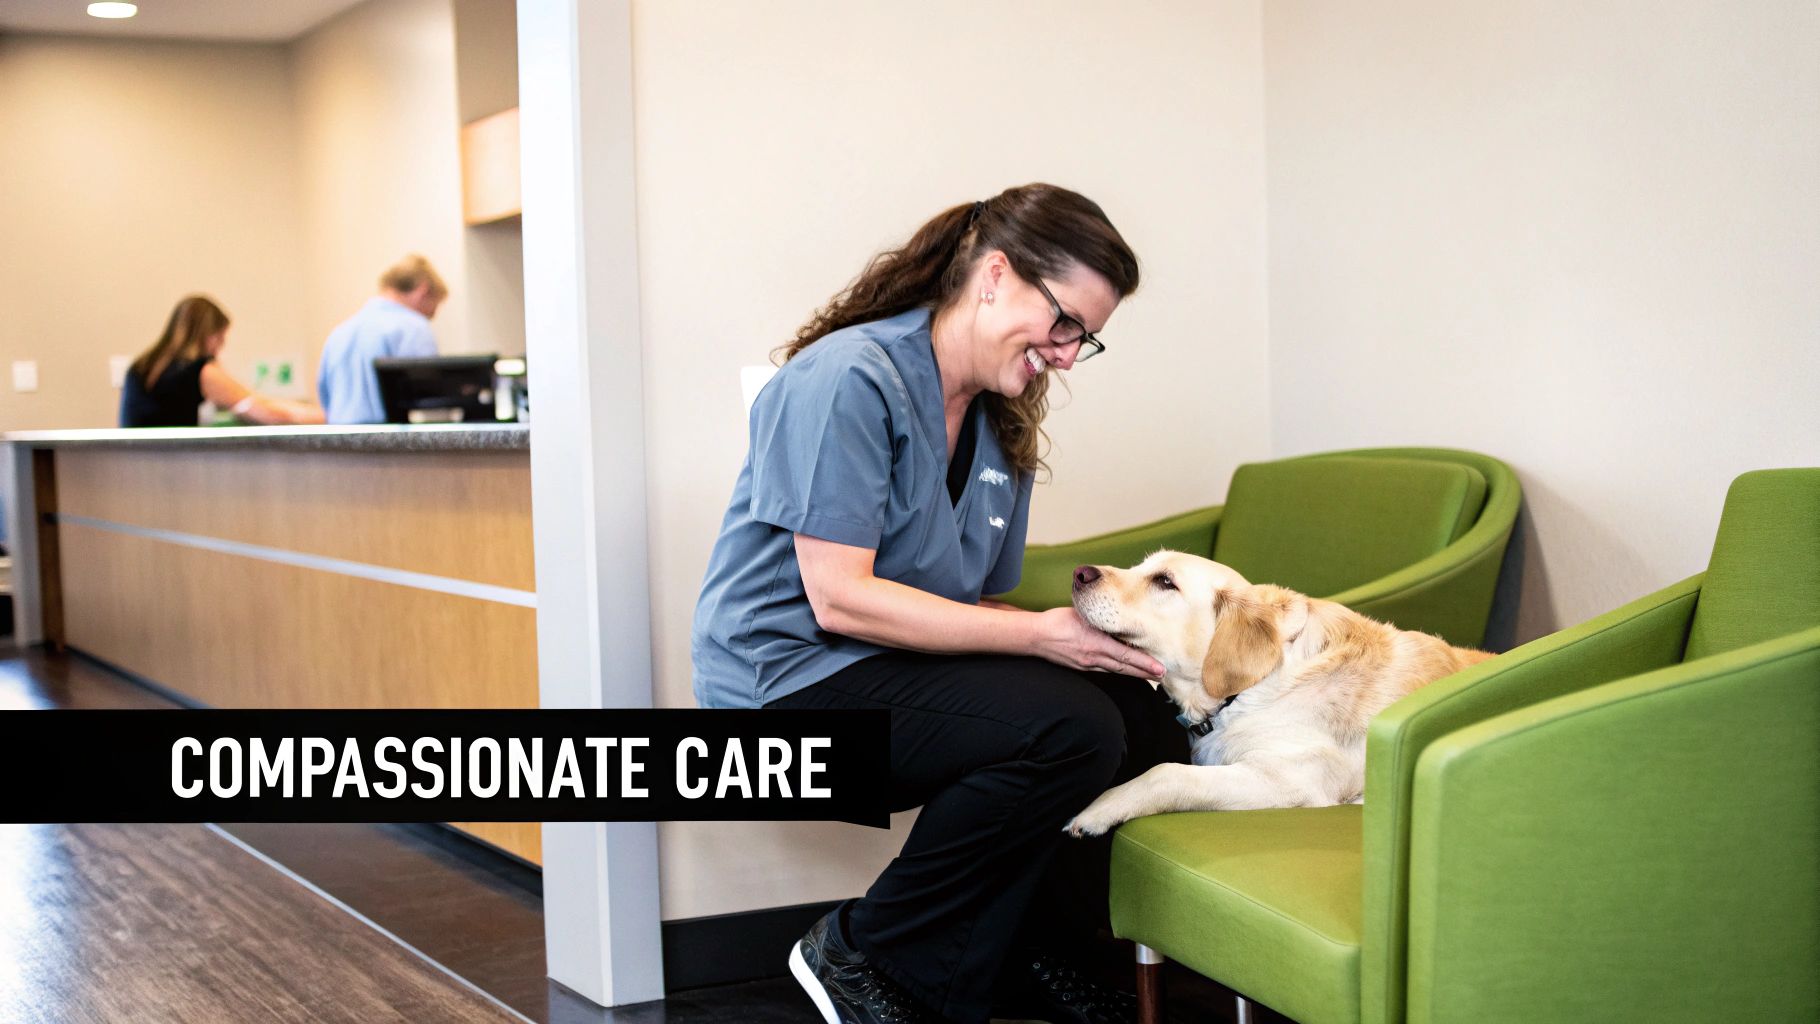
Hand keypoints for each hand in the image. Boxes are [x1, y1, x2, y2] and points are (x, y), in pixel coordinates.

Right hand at [1028, 607, 1164, 678]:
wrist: (1035, 637)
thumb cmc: (1056, 621)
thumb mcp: (1081, 613)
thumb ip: (1100, 614)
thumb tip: (1116, 606)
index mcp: (1095, 643)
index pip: (1125, 656)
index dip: (1144, 664)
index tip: (1160, 668)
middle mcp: (1094, 657)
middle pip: (1124, 668)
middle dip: (1144, 673)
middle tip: (1163, 675)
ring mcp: (1087, 664)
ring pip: (1116, 670)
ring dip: (1134, 673)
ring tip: (1150, 675)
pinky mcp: (1082, 666)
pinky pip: (1105, 669)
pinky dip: (1118, 670)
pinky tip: (1125, 669)